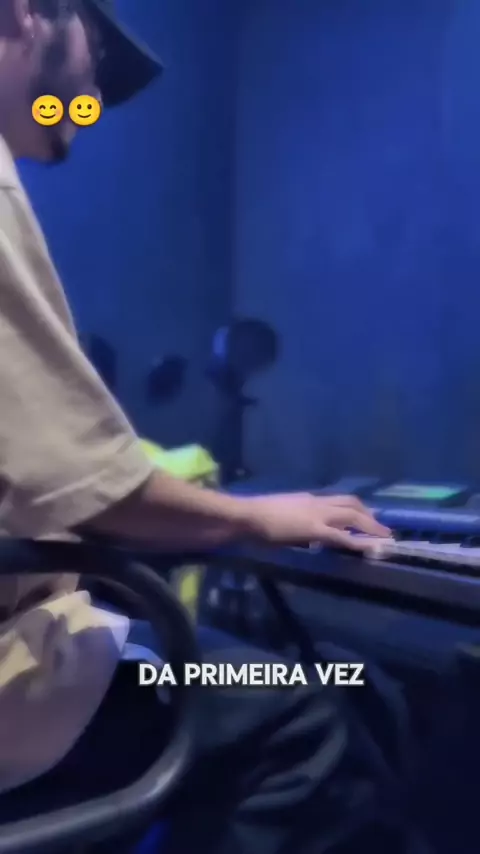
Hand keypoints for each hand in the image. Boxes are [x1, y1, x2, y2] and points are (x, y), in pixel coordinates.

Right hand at [241, 493, 390, 550]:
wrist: (248, 515)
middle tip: (383, 528)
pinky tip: (369, 548)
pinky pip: (342, 536)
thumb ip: (298, 519)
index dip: (357, 507)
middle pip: (351, 504)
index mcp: (310, 499)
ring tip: (385, 537)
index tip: (369, 515)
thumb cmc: (258, 516)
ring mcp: (317, 514)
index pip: (340, 500)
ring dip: (371, 526)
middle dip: (370, 516)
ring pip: (352, 516)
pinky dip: (358, 542)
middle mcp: (317, 502)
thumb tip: (306, 530)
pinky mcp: (314, 530)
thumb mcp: (284, 514)